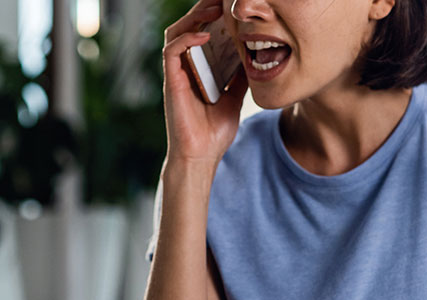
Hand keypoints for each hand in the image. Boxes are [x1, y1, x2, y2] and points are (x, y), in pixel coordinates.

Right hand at [162, 0, 247, 165]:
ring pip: (177, 32)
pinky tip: (204, 35)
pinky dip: (187, 40)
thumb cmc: (215, 132)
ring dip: (194, 17)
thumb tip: (255, 60)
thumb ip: (240, 78)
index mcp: (199, 69)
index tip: (231, 7)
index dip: (215, 17)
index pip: (203, 33)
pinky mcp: (171, 82)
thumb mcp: (236, 99)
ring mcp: (176, 73)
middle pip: (189, 26)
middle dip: (204, 9)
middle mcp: (185, 67)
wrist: (202, 156)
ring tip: (214, 8)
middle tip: (223, 0)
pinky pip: (172, 51)